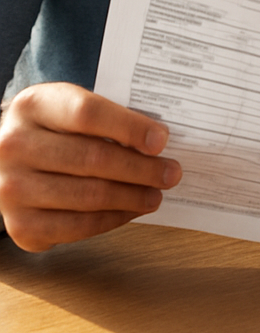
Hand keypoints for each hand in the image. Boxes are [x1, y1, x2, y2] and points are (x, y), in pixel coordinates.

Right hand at [0, 82, 181, 251]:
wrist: (6, 157)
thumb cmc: (53, 129)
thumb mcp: (70, 106)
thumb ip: (108, 116)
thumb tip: (159, 140)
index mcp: (33, 106)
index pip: (87, 114)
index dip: (129, 127)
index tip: (161, 140)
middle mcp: (14, 146)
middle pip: (92, 158)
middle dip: (141, 168)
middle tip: (171, 172)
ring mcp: (12, 189)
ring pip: (88, 196)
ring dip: (132, 197)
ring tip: (156, 194)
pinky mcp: (19, 225)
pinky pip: (76, 227)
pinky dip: (112, 219)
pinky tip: (130, 209)